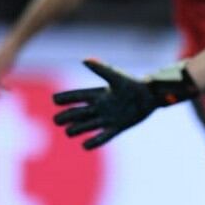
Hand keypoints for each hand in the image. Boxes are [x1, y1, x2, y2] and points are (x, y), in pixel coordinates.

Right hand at [51, 59, 197, 149]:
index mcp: (99, 94)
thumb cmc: (133, 84)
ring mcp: (108, 118)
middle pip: (78, 113)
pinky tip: (85, 145)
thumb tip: (84, 59)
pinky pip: (103, 137)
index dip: (66, 98)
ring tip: (69, 131)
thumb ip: (101, 69)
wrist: (150, 96)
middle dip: (67, 117)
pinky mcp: (117, 127)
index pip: (78, 97)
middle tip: (57, 120)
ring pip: (87, 126)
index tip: (54, 99)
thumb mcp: (116, 77)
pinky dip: (94, 142)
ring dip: (77, 129)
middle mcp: (100, 107)